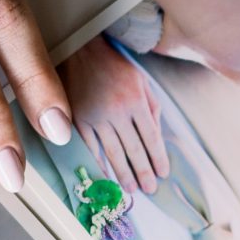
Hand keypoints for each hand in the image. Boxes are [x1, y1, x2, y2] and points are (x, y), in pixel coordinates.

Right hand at [60, 36, 168, 196]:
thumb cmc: (114, 64)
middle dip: (143, 172)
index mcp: (136, 100)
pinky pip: (90, 146)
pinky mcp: (77, 118)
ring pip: (113, 152)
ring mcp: (96, 116)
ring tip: (130, 189)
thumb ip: (151, 107)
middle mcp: (118, 110)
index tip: (162, 174)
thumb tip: (157, 136)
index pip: (151, 137)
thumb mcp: (141, 80)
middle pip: (134, 149)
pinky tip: (105, 175)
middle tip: (149, 190)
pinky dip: (98, 162)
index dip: (158, 158)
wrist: (81, 49)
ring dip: (123, 173)